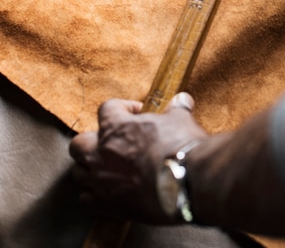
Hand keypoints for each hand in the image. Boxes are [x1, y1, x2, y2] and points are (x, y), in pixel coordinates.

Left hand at [69, 92, 206, 222]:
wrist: (185, 182)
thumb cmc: (179, 146)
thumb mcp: (180, 119)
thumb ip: (175, 109)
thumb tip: (181, 100)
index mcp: (116, 127)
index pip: (106, 108)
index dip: (122, 107)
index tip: (137, 113)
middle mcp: (101, 153)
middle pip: (79, 143)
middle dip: (92, 141)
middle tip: (112, 143)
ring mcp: (101, 180)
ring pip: (78, 173)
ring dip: (90, 169)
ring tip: (108, 168)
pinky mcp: (107, 205)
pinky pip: (86, 200)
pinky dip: (94, 196)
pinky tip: (108, 192)